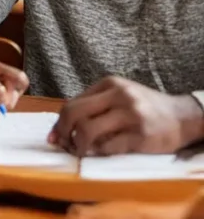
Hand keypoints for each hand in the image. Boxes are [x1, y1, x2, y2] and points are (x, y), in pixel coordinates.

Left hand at [48, 77, 203, 156]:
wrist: (183, 117)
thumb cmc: (145, 108)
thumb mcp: (119, 96)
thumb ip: (94, 105)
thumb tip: (62, 126)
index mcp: (109, 84)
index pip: (72, 103)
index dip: (59, 122)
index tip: (54, 137)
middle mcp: (118, 96)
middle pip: (74, 113)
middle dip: (62, 132)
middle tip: (62, 145)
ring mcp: (130, 115)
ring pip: (87, 131)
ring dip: (78, 146)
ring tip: (81, 151)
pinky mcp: (140, 135)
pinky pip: (108, 147)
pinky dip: (98, 153)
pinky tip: (100, 153)